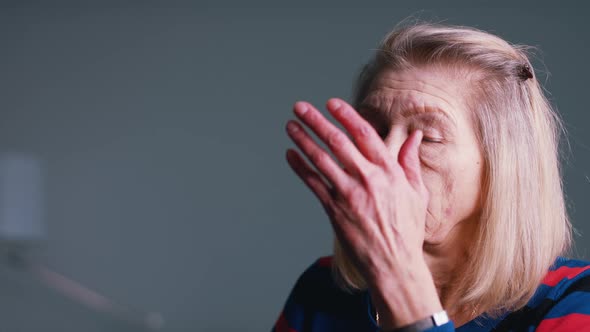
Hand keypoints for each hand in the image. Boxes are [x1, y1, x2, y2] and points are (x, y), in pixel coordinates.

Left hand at [285, 98, 441, 326]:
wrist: (394, 264)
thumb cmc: (407, 229)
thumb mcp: (417, 192)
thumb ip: (410, 162)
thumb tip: (415, 136)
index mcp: (389, 171)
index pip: (364, 134)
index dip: (346, 116)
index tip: (331, 103)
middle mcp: (367, 179)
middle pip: (337, 142)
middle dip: (316, 121)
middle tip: (300, 107)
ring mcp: (348, 194)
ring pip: (321, 160)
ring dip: (303, 140)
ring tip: (290, 126)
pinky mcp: (334, 210)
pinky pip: (313, 184)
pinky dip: (300, 168)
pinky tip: (290, 155)